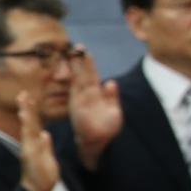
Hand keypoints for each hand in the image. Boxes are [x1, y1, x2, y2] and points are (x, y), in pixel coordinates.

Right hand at [15, 91, 60, 190]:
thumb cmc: (43, 178)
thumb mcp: (47, 158)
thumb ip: (45, 146)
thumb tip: (45, 134)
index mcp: (34, 144)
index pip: (34, 125)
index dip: (31, 111)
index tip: (29, 97)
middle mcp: (29, 144)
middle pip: (28, 122)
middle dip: (26, 107)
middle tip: (24, 92)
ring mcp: (28, 149)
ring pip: (27, 127)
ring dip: (25, 112)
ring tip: (24, 98)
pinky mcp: (29, 154)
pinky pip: (29, 137)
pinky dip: (27, 125)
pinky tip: (25, 115)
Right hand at [68, 48, 123, 167]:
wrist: (100, 143)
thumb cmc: (106, 130)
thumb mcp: (114, 111)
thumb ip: (112, 97)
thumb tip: (111, 82)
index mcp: (94, 96)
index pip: (90, 77)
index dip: (88, 65)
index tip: (86, 52)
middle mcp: (86, 96)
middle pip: (83, 75)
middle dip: (80, 61)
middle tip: (78, 46)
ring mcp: (81, 100)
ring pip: (80, 78)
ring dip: (78, 66)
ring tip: (77, 52)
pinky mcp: (78, 105)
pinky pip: (77, 89)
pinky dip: (77, 79)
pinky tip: (77, 69)